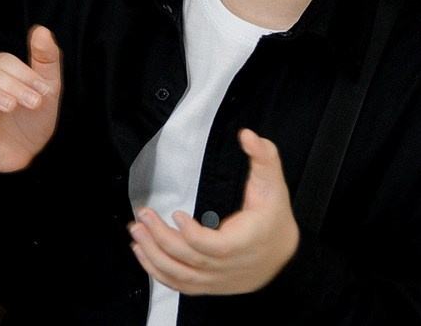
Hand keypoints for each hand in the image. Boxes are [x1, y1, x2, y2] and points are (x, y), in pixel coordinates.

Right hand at [0, 26, 63, 172]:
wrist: (26, 157)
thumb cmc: (33, 121)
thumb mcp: (48, 90)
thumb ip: (46, 60)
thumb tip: (41, 29)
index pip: (4, 61)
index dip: (24, 73)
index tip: (44, 91)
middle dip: (14, 86)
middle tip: (34, 103)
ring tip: (12, 107)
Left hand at [131, 130, 300, 295]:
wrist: (284, 256)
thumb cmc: (274, 219)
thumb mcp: (273, 185)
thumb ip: (263, 157)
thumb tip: (248, 136)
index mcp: (245, 244)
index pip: (215, 247)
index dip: (192, 234)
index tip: (175, 213)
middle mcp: (230, 266)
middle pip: (191, 259)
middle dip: (161, 238)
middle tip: (143, 215)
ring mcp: (218, 279)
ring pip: (181, 275)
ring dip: (153, 255)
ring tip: (136, 233)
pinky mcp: (210, 285)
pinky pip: (181, 285)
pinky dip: (159, 272)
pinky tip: (142, 254)